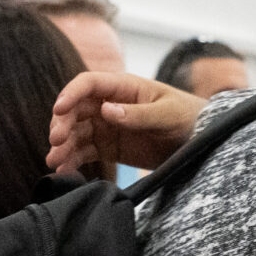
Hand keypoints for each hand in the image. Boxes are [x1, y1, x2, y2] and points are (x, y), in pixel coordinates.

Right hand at [48, 71, 201, 175]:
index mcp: (124, 87)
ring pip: (76, 132)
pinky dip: (73, 160)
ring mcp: (108, 126)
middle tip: (56, 142)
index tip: (58, 110)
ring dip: (63, 145)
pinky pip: (85, 152)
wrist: (201, 141)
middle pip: (76, 109)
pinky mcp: (109, 147)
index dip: (70, 94)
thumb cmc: (189, 118)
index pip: (89, 84)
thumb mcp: (168, 114)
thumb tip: (106, 111)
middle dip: (62, 124)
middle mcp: (110, 104)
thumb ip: (139, 114)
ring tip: (54, 162)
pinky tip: (63, 171)